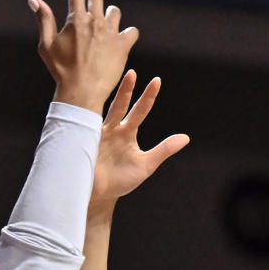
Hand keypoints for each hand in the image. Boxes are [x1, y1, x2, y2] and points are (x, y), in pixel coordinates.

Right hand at [29, 0, 138, 113]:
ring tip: (107, 26)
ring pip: (115, 13)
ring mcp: (110, 32)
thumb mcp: (46, 46)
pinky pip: (131, 31)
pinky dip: (127, 34)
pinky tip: (122, 41)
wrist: (82, 92)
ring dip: (110, 16)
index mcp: (76, 20)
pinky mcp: (123, 45)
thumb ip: (44, 20)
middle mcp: (94, 21)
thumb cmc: (61, 71)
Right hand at [92, 71, 189, 205]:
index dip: (148, 97)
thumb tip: (186, 138)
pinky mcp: (82, 144)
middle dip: (126, 90)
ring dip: (105, 101)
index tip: (157, 81)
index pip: (140, 110)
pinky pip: (84, 128)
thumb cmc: (120, 179)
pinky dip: (86, 117)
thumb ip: (164, 150)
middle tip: (132, 73)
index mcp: (126, 132)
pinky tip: (85, 103)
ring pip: (101, 113)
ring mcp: (95, 135)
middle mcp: (111, 129)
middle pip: (119, 105)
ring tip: (108, 87)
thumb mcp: (145, 165)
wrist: (98, 195)